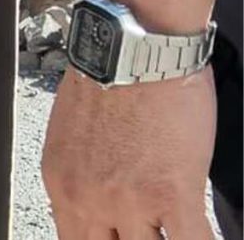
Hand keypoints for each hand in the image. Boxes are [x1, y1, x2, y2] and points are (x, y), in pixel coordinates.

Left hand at [42, 67, 216, 238]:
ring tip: (174, 230)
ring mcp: (129, 201)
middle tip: (146, 233)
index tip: (118, 238)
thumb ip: (82, 175)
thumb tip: (99, 196)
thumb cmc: (108, 77)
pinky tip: (206, 237)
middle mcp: (87, 199)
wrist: (133, 47)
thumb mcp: (73, 136)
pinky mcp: (171, 193)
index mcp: (61, 184)